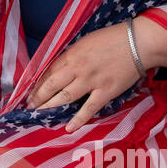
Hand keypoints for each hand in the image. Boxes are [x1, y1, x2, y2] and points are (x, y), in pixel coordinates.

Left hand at [25, 23, 145, 132]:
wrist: (138, 43)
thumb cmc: (113, 38)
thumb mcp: (85, 42)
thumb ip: (72, 55)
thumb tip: (60, 68)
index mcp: (72, 54)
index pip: (48, 71)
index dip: (38, 83)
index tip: (30, 92)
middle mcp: (77, 69)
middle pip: (51, 85)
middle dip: (37, 97)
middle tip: (28, 106)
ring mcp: (91, 82)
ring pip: (64, 97)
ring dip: (49, 106)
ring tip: (38, 114)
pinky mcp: (105, 92)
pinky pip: (88, 109)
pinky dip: (78, 120)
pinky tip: (68, 128)